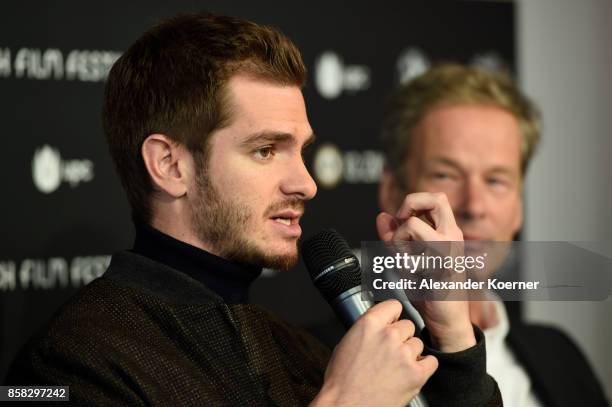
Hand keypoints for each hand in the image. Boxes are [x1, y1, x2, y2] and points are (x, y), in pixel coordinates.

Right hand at [312, 300, 437, 406]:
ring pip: (418, 343)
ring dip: (410, 353)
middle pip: (408, 325)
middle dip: (401, 337)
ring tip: (396, 366)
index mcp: (369, 324)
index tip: (392, 322)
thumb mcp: (347, 342)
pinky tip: (410, 372)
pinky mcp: (416, 373)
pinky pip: (431, 361)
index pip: (394, 305)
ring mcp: (404, 354)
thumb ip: (367, 328)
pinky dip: (423, 367)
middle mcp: (388, 335)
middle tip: (390, 351)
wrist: (347, 406)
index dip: (393, 316)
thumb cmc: (343, 380)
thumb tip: (379, 324)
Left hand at [376, 192, 475, 352]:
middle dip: (409, 206)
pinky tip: (411, 274)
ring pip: (411, 223)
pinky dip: (402, 262)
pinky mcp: (440, 266)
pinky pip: (409, 252)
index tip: (403, 220)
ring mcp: (448, 250)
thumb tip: (382, 215)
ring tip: (404, 258)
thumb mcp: (407, 258)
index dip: (414, 202)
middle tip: (402, 227)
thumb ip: (393, 237)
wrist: (447, 321)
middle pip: (435, 198)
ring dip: (398, 240)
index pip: (436, 198)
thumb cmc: (430, 291)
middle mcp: (452, 236)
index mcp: (448, 232)